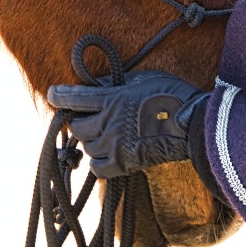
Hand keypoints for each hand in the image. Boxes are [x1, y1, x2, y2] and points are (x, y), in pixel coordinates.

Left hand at [46, 71, 208, 178]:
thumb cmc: (171, 95)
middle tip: (87, 118)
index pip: (75, 98)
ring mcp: (115, 146)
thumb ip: (116, 82)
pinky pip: (98, 168)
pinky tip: (107, 154)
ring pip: (87, 147)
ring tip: (104, 134)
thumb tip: (94, 83)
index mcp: (111, 99)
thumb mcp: (142, 78)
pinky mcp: (125, 164)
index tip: (52, 94)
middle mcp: (108, 124)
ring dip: (90, 141)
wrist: (193, 125)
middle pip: (76, 127)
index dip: (60, 96)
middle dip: (78, 122)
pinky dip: (98, 161)